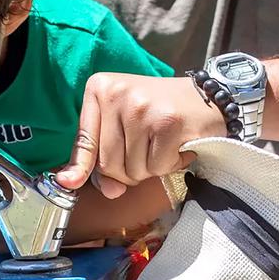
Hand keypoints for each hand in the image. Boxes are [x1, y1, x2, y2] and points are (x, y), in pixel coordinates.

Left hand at [55, 74, 224, 197]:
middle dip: (128, 170)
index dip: (81, 168)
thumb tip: (109, 191)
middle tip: (148, 149)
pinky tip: (178, 145)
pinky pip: (156, 168)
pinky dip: (170, 165)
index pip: (84, 142)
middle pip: (108, 164)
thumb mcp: (122, 125)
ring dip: (151, 168)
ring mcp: (141, 107)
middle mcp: (116, 93)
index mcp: (99, 88)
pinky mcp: (167, 122)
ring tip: (163, 143)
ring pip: (132, 170)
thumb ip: (104, 157)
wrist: (210, 98)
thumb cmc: (159, 114)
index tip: (68, 183)